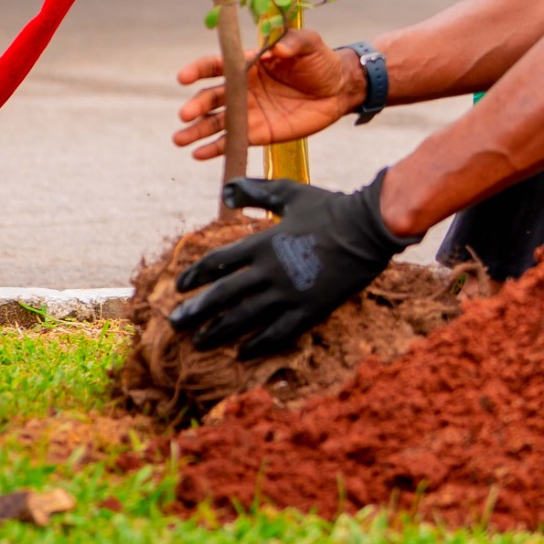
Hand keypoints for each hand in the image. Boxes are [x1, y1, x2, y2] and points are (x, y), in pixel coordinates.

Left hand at [168, 173, 416, 357]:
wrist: (367, 229)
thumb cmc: (329, 208)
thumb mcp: (290, 193)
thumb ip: (256, 192)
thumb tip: (226, 190)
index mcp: (262, 243)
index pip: (217, 263)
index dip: (195, 276)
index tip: (179, 286)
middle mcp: (269, 272)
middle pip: (222, 296)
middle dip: (195, 311)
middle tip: (175, 324)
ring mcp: (288, 294)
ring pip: (244, 318)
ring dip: (218, 331)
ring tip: (200, 342)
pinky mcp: (308, 310)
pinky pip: (277, 333)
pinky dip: (258, 345)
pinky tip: (243, 353)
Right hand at [173, 29, 364, 159]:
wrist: (338, 90)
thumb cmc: (320, 62)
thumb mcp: (310, 45)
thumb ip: (293, 42)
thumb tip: (276, 49)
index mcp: (249, 64)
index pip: (217, 66)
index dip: (198, 70)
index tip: (183, 77)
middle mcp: (243, 88)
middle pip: (212, 96)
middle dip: (197, 105)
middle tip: (185, 114)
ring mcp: (248, 112)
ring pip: (215, 122)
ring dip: (196, 130)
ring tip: (179, 139)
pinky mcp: (258, 134)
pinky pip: (232, 141)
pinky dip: (214, 149)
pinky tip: (198, 155)